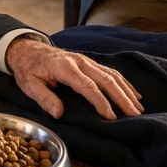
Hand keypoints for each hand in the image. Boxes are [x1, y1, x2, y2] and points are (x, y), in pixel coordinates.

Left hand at [5, 37, 143, 120]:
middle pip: (105, 79)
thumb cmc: (29, 69)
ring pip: (111, 74)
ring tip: (138, 108)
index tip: (111, 116)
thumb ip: (44, 98)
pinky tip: (134, 93)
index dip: (100, 102)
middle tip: (134, 115)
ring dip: (126, 90)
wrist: (28, 49)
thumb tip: (59, 113)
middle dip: (121, 97)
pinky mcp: (89, 62)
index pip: (87, 86)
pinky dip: (123, 82)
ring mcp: (85, 60)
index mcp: (64, 67)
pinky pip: (110, 71)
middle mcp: (79, 61)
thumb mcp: (29, 84)